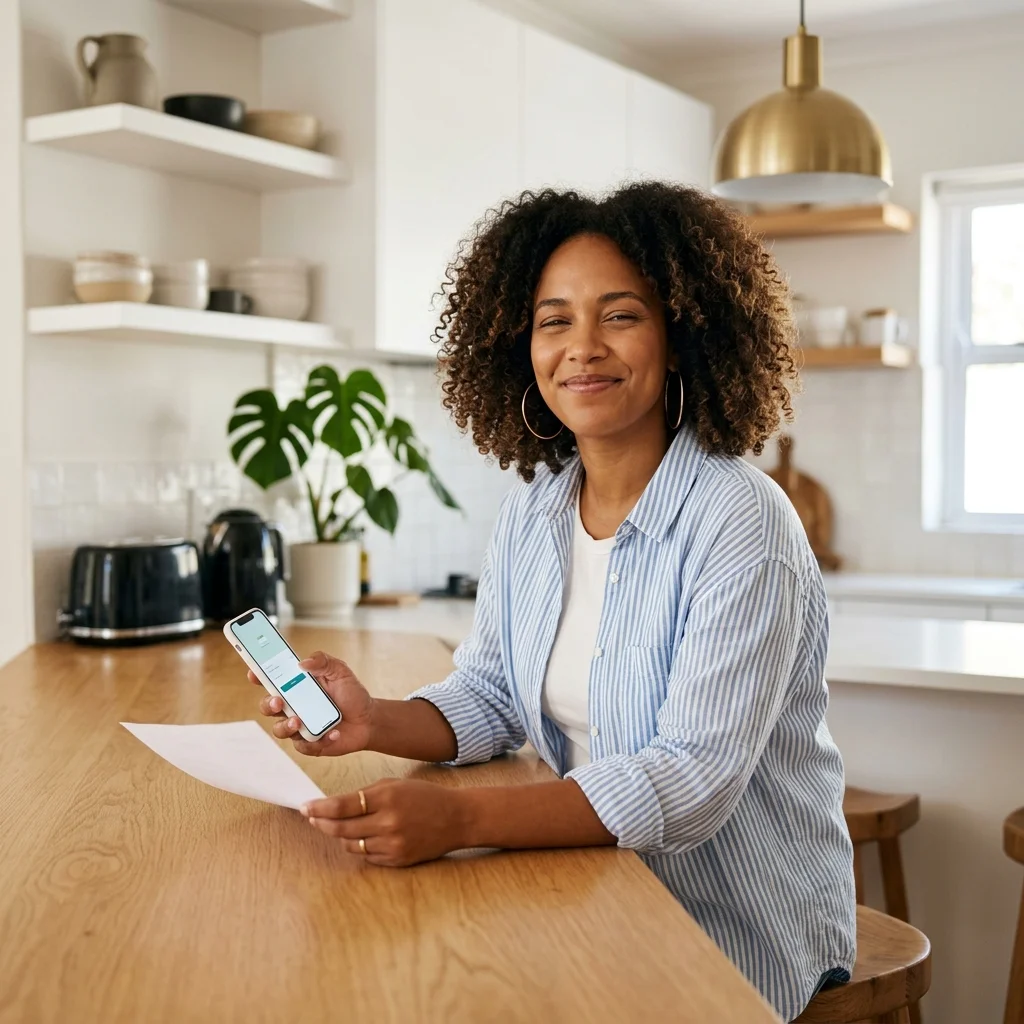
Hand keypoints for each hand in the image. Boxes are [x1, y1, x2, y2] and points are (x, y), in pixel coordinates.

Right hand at [250, 650, 373, 756]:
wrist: (368, 719)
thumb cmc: (350, 693)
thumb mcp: (340, 671)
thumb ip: (323, 661)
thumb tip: (303, 662)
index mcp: (296, 686)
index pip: (271, 680)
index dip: (258, 676)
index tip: (253, 673)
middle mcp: (293, 706)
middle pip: (267, 707)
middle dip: (268, 704)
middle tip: (277, 701)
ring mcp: (299, 726)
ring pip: (279, 730)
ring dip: (286, 726)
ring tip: (299, 721)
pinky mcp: (310, 744)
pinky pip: (305, 745)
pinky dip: (319, 740)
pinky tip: (333, 733)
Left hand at [301, 779, 468, 866]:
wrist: (456, 818)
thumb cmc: (423, 797)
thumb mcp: (394, 785)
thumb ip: (365, 795)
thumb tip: (332, 806)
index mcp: (386, 798)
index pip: (342, 805)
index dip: (319, 808)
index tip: (305, 807)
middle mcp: (388, 823)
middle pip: (341, 828)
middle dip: (322, 823)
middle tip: (312, 818)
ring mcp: (392, 845)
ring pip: (351, 845)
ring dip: (343, 836)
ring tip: (345, 826)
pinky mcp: (397, 860)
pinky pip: (367, 856)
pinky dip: (362, 846)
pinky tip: (370, 836)